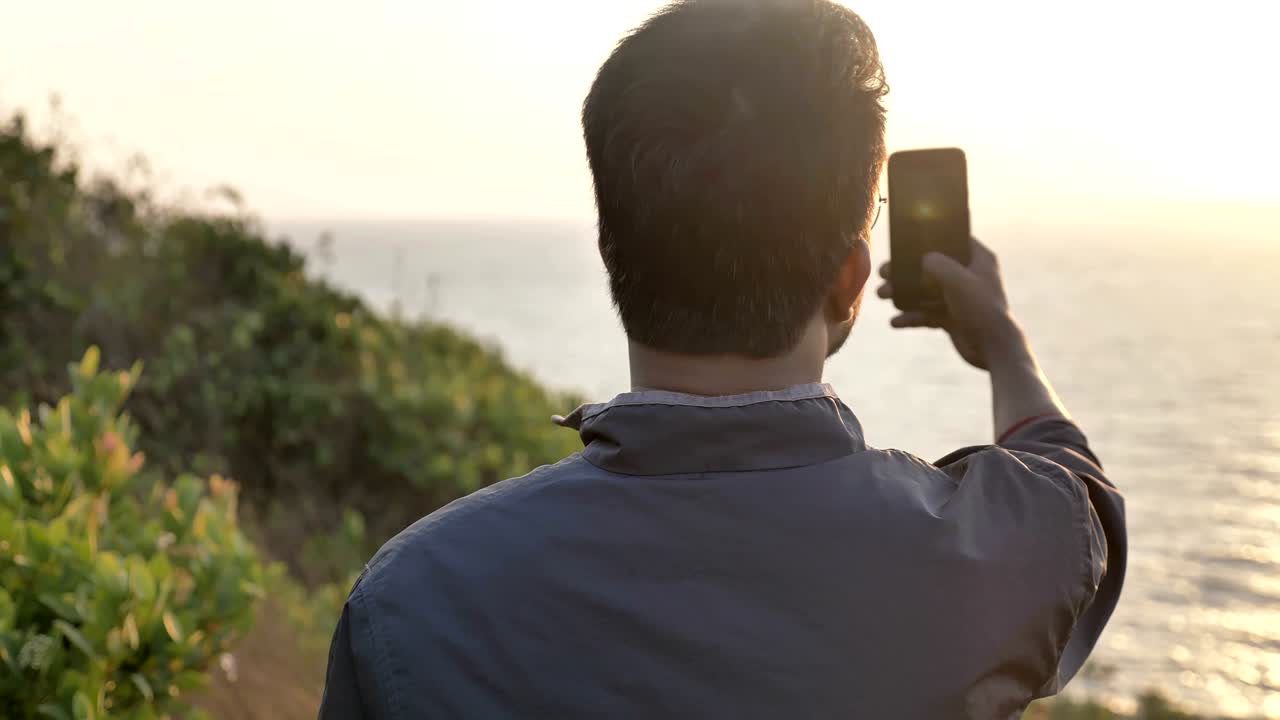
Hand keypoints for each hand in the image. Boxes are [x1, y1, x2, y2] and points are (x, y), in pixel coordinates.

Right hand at [876, 237, 1025, 370]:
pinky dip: (911, 317)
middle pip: (932, 267)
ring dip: (902, 294)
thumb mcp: (956, 278)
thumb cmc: (980, 308)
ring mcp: (960, 298)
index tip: (909, 240)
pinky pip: (927, 314)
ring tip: (882, 295)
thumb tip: (923, 260)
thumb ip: (936, 263)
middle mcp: (970, 276)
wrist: (992, 348)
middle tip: (884, 272)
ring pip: (925, 291)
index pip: (955, 240)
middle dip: (906, 271)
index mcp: (979, 259)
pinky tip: (895, 322)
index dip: (933, 238)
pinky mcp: (952, 318)